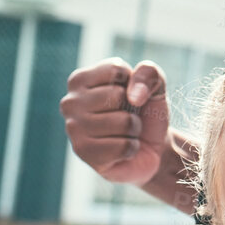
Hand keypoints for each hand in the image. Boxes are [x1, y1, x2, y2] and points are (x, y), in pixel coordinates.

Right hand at [60, 59, 170, 186]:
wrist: (149, 148)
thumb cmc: (144, 112)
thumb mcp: (154, 84)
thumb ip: (149, 73)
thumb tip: (134, 97)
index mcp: (80, 80)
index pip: (116, 70)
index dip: (132, 83)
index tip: (127, 94)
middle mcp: (70, 102)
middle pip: (117, 96)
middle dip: (132, 108)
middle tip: (126, 117)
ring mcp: (74, 129)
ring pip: (123, 122)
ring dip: (134, 129)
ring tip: (124, 133)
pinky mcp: (84, 154)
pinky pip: (124, 146)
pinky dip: (131, 148)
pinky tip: (121, 150)